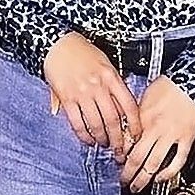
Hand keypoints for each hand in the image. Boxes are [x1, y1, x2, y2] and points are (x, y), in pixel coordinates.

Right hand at [43, 32, 142, 154]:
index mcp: (111, 77)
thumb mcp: (105, 63)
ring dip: (102, 139)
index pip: (129, 106)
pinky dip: (84, 135)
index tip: (136, 136)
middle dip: (118, 140)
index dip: (134, 125)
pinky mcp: (67, 98)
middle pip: (113, 120)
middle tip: (120, 150)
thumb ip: (114, 84)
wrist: (58, 44)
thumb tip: (122, 108)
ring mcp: (82, 93)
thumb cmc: (82, 52)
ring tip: (104, 144)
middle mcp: (98, 86)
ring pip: (96, 124)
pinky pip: (77, 123)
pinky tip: (88, 139)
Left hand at [119, 75, 194, 193]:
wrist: (193, 80)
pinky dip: (168, 172)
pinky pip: (177, 161)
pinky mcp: (186, 139)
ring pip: (153, 163)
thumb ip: (137, 112)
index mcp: (143, 116)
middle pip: (136, 157)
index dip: (120, 153)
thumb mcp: (146, 94)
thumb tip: (130, 124)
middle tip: (123, 181)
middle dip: (127, 172)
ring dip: (143, 178)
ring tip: (137, 186)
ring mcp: (171, 135)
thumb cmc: (171, 84)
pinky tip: (161, 177)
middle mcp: (155, 128)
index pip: (127, 141)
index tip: (117, 160)